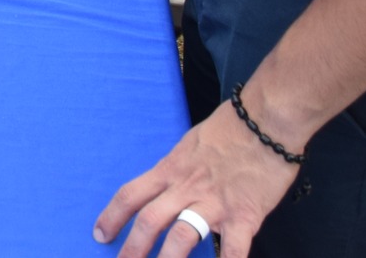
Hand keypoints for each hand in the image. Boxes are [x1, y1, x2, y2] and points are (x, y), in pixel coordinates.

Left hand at [93, 100, 302, 257]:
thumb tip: (168, 187)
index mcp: (171, 169)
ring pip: (180, 237)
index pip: (132, 194)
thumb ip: (178, 170)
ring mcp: (214, 203)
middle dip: (132, 248)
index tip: (99, 234)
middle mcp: (186, 188)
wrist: (266, 121)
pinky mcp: (244, 215)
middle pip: (149, 221)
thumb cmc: (230, 128)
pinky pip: (233, 250)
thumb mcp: (190, 144)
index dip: (112, 216)